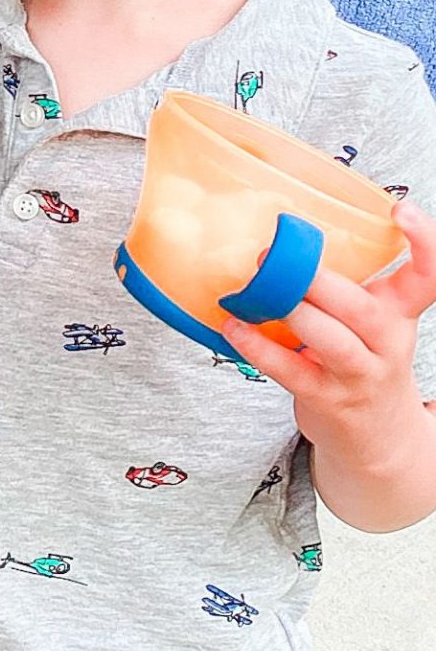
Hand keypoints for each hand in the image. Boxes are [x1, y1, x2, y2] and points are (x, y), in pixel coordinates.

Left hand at [222, 203, 435, 467]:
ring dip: (293, 314)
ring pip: (333, 342)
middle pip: (364, 308)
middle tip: (274, 255)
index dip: (423, 241)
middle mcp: (387, 342)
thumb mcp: (368, 320)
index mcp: (398, 310)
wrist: (378, 439)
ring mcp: (360, 375)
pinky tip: (235, 328)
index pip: (428, 275)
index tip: (398, 211)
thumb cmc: (361, 359)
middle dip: (320, 282)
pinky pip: (292, 372)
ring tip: (255, 291)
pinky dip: (259, 348)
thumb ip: (339, 284)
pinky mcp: (329, 400)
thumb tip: (277, 236)